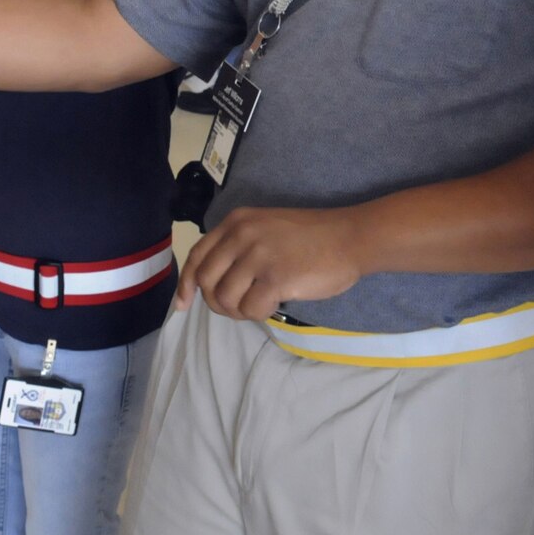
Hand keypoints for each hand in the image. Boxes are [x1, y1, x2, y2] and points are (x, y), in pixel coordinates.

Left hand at [174, 206, 367, 320]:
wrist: (349, 238)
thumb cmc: (312, 237)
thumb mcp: (266, 228)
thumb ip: (238, 247)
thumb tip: (211, 284)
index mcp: (237, 221)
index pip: (198, 256)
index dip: (187, 283)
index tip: (184, 304)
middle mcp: (242, 234)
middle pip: (207, 282)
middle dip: (218, 302)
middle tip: (240, 305)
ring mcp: (258, 255)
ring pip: (225, 299)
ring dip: (240, 310)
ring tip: (261, 302)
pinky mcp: (275, 277)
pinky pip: (250, 309)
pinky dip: (260, 313)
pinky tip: (276, 303)